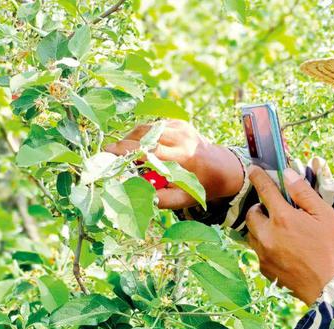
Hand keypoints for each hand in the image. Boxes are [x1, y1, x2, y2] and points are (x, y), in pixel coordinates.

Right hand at [105, 120, 243, 207]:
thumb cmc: (202, 186)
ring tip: (125, 151)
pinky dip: (145, 134)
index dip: (127, 149)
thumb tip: (138, 197)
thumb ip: (163, 200)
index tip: (109, 152)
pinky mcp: (180, 123)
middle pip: (145, 134)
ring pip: (148, 127)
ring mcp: (182, 128)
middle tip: (112, 153)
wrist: (224, 168)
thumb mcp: (185, 199)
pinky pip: (155, 125)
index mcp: (184, 157)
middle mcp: (183, 138)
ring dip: (132, 137)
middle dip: (125, 142)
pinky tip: (143, 146)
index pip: (150, 149)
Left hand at [245, 167, 333, 304]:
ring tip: (280, 230)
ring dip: (261, 227)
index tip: (252, 169)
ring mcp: (263, 253)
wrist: (329, 287)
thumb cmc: (332, 249)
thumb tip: (288, 174)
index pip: (265, 190)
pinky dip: (266, 245)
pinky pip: (258, 250)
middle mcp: (267, 235)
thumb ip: (304, 193)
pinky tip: (283, 249)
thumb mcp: (325, 216)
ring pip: (252, 233)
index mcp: (283, 218)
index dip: (258, 177)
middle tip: (276, 210)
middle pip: (252, 213)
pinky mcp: (264, 268)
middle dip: (260, 208)